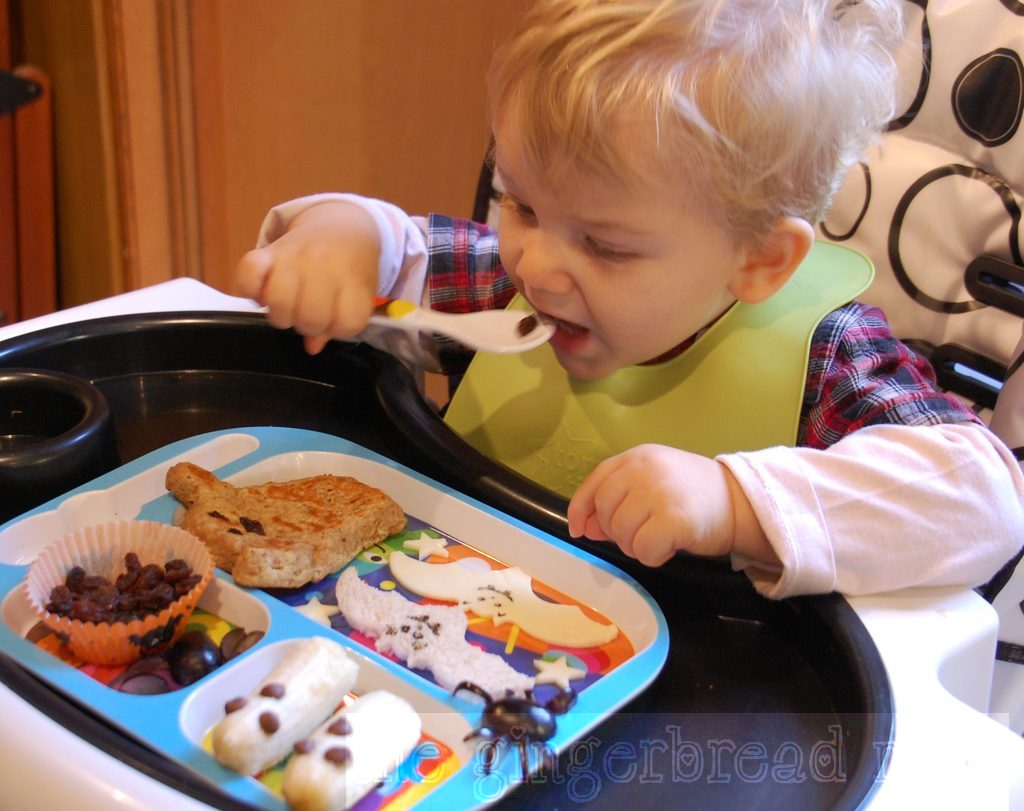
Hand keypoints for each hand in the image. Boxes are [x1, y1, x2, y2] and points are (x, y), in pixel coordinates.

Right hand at [234, 201, 380, 353]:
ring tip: (287, 308)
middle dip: (308, 325)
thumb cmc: (352, 266)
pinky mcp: (267, 249)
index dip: (340, 328)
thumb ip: (339, 322)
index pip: (347, 323)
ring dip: (281, 314)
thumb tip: (312, 346)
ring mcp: (294, 255)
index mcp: (353, 279)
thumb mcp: (359, 292)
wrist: (340, 223)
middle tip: (309, 314)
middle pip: (310, 317)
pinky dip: (250, 290)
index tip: (338, 318)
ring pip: (278, 301)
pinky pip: (248, 273)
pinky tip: (262, 294)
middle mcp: (323, 265)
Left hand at [567, 444, 776, 567]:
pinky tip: (669, 547)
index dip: (581, 508)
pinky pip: (643, 550)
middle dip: (616, 532)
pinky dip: (653, 557)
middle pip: (606, 511)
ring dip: (636, 546)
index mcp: (637, 457)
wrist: (741, 502)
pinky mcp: (674, 519)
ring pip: (622, 533)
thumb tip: (585, 527)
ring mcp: (659, 492)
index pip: (595, 482)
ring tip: (658, 538)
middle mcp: (644, 469)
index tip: (579, 529)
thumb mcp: (653, 486)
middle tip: (641, 534)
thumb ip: (619, 501)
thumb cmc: (694, 496)